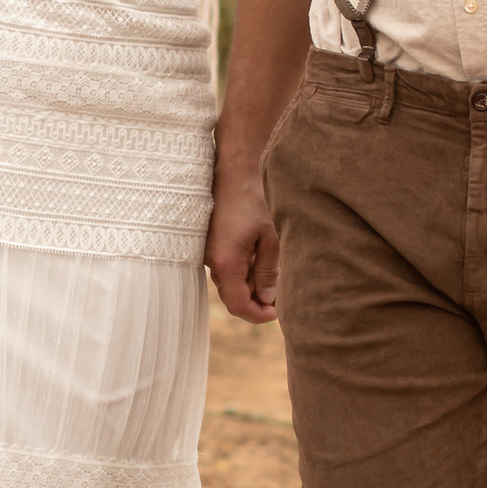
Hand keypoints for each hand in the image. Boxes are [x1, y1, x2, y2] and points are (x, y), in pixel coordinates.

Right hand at [207, 161, 279, 323]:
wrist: (232, 172)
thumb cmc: (253, 201)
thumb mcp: (270, 239)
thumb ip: (268, 272)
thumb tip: (268, 298)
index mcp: (226, 263)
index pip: (238, 305)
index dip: (257, 315)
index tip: (276, 314)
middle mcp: (211, 262)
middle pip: (232, 297)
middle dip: (255, 303)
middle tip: (279, 301)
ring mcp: (207, 253)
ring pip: (229, 283)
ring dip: (249, 287)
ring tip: (273, 281)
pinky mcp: (209, 244)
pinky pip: (225, 269)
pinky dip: (241, 273)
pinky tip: (259, 263)